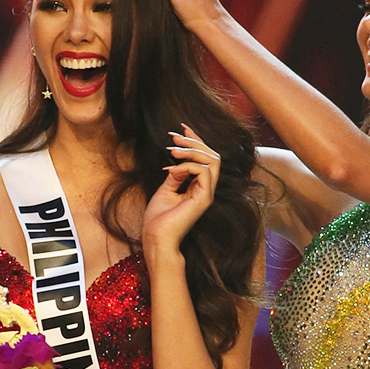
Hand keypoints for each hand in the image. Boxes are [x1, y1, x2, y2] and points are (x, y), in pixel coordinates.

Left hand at [141, 124, 221, 255]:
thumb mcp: (166, 189)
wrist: (156, 239)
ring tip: (173, 150)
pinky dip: (187, 165)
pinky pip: (203, 171)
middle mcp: (206, 190)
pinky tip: (173, 171)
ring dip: (192, 150)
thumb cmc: (158, 220)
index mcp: (199, 187)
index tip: (181, 129)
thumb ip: (175, 175)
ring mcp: (207, 194)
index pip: (206, 159)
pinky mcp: (204, 199)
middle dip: (194, 141)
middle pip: (213, 156)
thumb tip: (178, 160)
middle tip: (174, 137)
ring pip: (212, 160)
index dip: (196, 141)